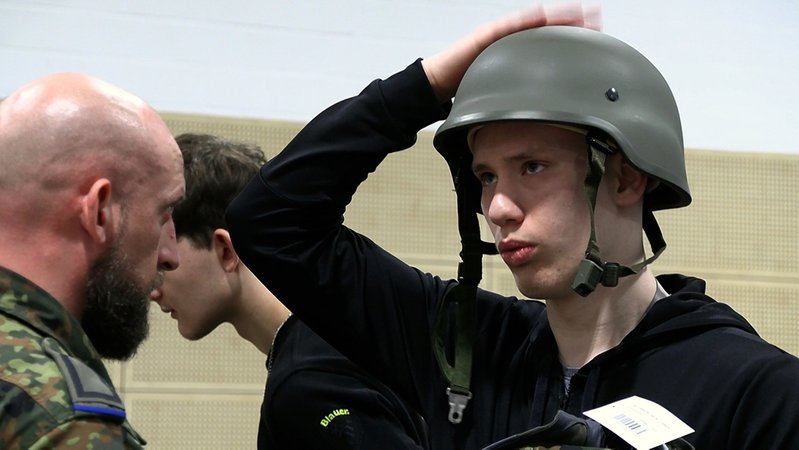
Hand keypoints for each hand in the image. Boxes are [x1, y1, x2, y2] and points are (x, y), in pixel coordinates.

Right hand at [422, 3, 600, 101]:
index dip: (572, 39)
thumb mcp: (503, 95)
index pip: (550, 43)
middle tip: (596, 22)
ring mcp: (501, 35)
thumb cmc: (469, 86)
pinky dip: (527, 21)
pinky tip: (544, 17)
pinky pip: (510, 26)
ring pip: (533, 23)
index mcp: (518, 54)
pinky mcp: (487, 35)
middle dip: (572, 24)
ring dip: (556, 16)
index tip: (595, 39)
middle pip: (547, 28)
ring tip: (579, 14)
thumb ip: (522, 97)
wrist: (440, 82)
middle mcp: (513, 40)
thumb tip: (545, 112)